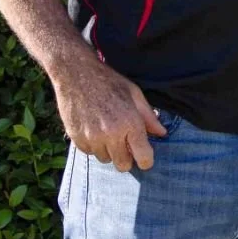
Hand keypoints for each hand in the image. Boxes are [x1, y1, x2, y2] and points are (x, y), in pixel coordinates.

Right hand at [50, 53, 164, 171]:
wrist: (76, 73)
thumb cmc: (109, 82)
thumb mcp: (135, 94)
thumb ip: (149, 117)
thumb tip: (161, 133)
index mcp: (130, 123)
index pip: (143, 158)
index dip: (146, 160)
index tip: (144, 157)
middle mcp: (111, 134)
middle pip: (123, 165)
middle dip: (126, 157)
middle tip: (125, 144)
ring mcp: (91, 137)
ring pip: (105, 159)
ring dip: (108, 150)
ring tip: (107, 131)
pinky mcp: (76, 138)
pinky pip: (89, 152)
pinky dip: (93, 145)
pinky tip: (93, 129)